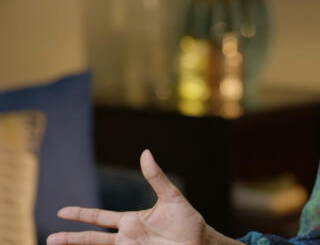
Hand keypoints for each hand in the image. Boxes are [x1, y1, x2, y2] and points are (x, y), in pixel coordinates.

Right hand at [47, 150, 231, 244]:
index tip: (62, 212)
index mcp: (132, 220)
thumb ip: (156, 178)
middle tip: (50, 239)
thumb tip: (145, 153)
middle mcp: (128, 236)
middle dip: (71, 239)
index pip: (100, 218)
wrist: (201, 242)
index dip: (81, 215)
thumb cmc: (188, 220)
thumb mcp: (172, 197)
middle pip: (93, 238)